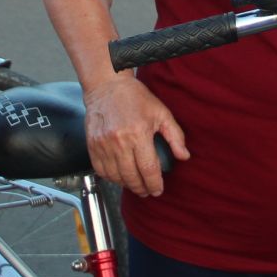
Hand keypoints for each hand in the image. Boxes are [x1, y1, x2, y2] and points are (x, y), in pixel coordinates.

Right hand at [83, 74, 189, 197]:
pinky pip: (100, 170)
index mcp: (139, 133)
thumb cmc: (135, 97)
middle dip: (141, 188)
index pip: (148, 168)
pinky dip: (110, 177)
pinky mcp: (92, 145)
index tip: (158, 190)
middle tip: (147, 191)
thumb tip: (184, 156)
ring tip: (135, 184)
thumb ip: (175, 136)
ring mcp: (103, 144)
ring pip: (115, 176)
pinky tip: (119, 176)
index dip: (154, 183)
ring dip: (126, 184)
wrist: (107, 85)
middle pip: (131, 176)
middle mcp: (119, 141)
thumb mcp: (161, 112)